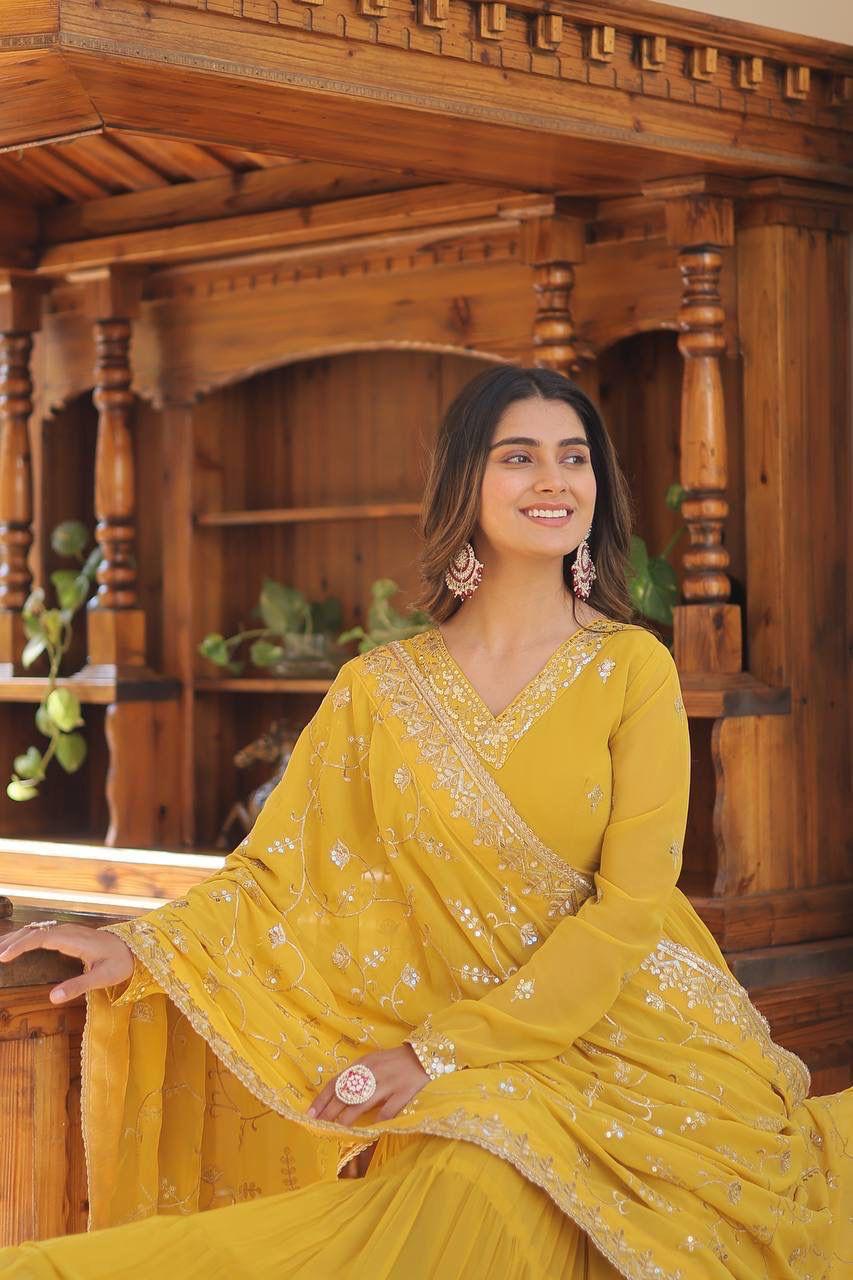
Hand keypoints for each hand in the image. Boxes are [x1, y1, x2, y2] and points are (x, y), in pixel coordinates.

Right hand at [0, 922, 133, 1003]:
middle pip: (34, 931)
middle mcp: (68, 931)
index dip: (20, 945)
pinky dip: (25, 937)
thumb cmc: (120, 963)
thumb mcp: (103, 978)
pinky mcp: (67, 934)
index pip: (40, 938)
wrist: (133, 949)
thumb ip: (78, 986)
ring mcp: (67, 931)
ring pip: (36, 929)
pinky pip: (41, 932)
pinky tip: (16, 944)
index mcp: (73, 939)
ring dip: (15, 937)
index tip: (3, 956)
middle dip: (11, 941)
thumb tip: (52, 998)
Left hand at [306, 1044, 429, 1126]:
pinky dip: (377, 1122)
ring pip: (362, 1103)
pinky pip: (387, 1111)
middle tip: (317, 1125)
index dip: (322, 1099)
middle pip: (346, 1094)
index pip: (336, 1082)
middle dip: (329, 1112)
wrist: (424, 1056)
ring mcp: (388, 1083)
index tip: (310, 1113)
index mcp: (363, 1063)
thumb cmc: (395, 1062)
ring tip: (336, 1130)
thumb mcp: (374, 1062)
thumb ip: (358, 1076)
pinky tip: (369, 1132)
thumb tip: (338, 1097)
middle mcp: (372, 1072)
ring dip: (347, 1118)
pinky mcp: (403, 1092)